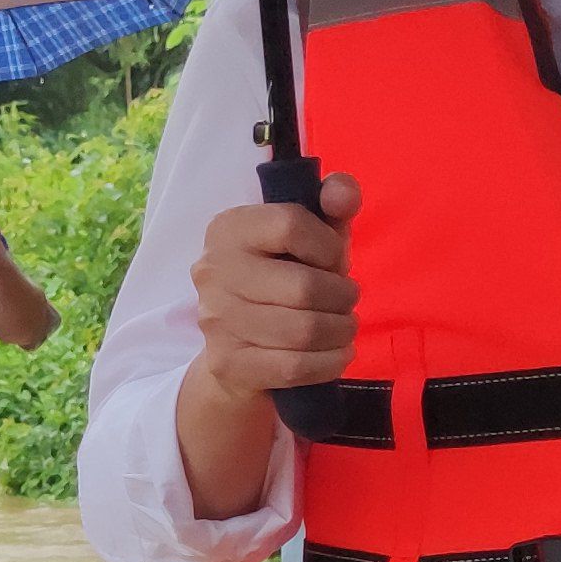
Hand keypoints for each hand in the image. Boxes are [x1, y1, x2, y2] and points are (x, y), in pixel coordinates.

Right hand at [187, 173, 359, 398]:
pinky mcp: (228, 363)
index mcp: (229, 228)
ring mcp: (216, 320)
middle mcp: (213, 270)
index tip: (334, 260)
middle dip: (343, 297)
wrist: (238, 344)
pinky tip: (338, 354)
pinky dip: (329, 363)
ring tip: (345, 327)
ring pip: (303, 331)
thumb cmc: (284, 276)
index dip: (328, 246)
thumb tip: (341, 194)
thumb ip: (335, 201)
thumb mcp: (313, 232)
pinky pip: (294, 367)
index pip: (291, 225)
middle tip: (347, 301)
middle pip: (304, 287)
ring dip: (341, 331)